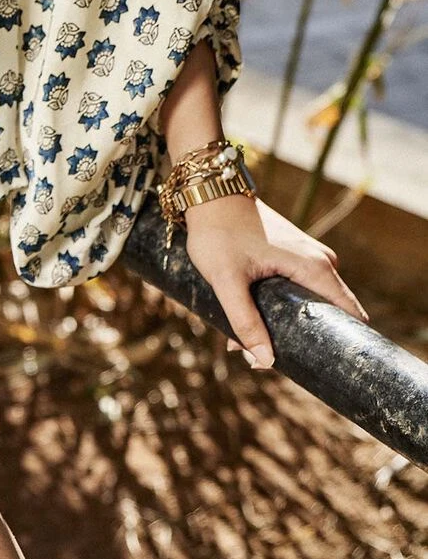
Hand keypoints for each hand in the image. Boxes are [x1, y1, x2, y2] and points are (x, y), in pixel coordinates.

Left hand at [181, 191, 369, 369]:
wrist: (209, 192)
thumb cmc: (218, 232)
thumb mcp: (227, 281)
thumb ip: (245, 321)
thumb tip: (266, 361)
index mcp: (315, 268)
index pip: (349, 314)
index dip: (339, 344)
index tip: (319, 366)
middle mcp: (321, 262)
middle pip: (328, 314)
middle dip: (300, 340)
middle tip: (260, 357)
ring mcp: (310, 258)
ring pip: (309, 304)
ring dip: (284, 326)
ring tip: (245, 342)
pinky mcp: (296, 256)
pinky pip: (298, 292)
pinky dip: (279, 309)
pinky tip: (248, 320)